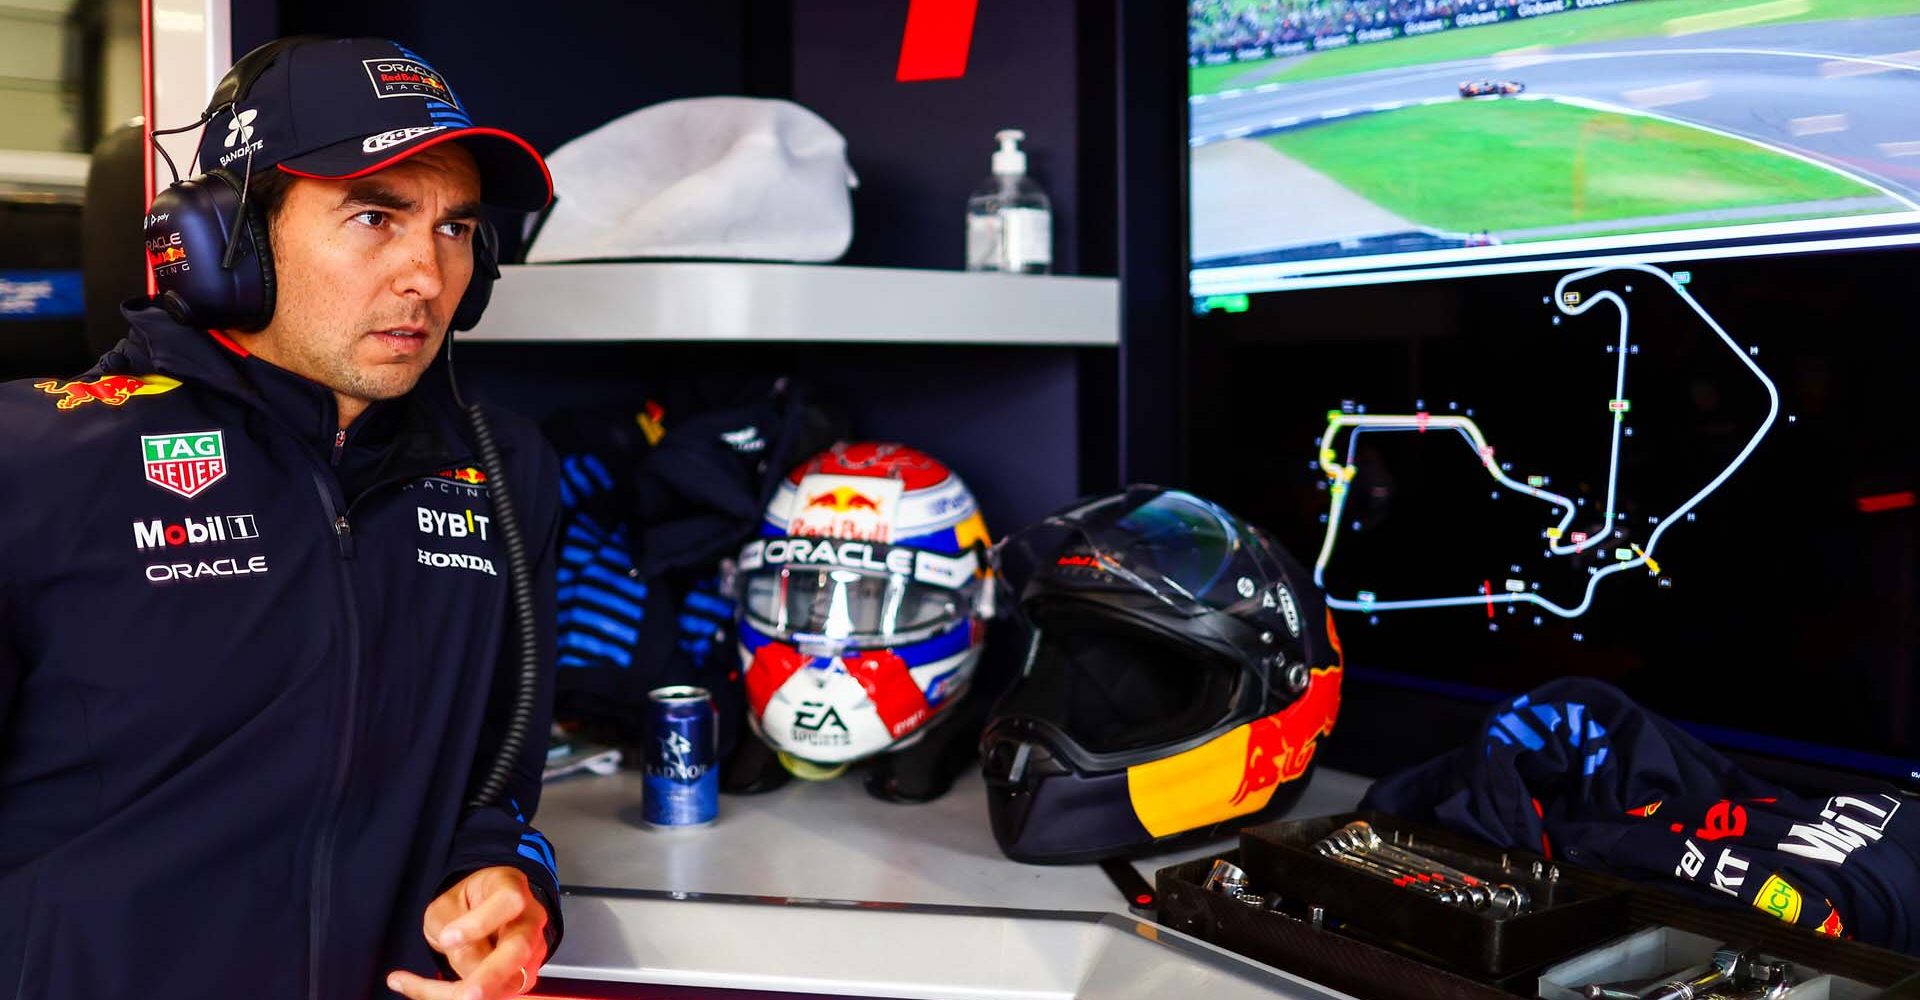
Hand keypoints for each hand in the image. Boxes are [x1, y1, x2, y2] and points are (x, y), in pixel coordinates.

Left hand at [387, 866, 549, 999]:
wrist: (487, 910)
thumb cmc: (469, 902)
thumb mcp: (449, 904)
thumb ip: (454, 928)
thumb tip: (468, 969)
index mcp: (512, 888)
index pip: (509, 902)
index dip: (480, 922)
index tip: (448, 938)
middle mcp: (530, 921)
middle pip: (520, 949)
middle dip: (490, 976)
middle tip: (463, 994)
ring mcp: (531, 952)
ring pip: (507, 982)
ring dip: (459, 992)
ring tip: (410, 984)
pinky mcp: (520, 979)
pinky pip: (490, 996)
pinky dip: (449, 995)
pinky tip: (412, 986)